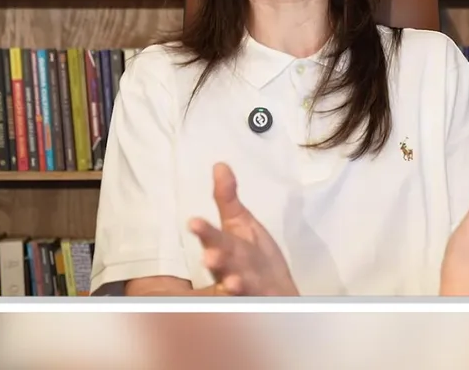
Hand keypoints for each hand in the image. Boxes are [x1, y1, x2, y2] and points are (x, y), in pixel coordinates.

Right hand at [187, 163, 298, 295]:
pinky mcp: (258, 301)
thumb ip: (227, 198)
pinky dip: (252, 303)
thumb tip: (219, 165)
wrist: (273, 290)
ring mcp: (244, 287)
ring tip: (232, 283)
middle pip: (223, 263)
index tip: (194, 222)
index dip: (205, 231)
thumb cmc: (252, 255)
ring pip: (237, 285)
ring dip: (233, 284)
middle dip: (217, 259)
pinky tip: (254, 298)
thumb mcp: (240, 223)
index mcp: (225, 246)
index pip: (213, 237)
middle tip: (210, 257)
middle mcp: (230, 269)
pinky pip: (255, 302)